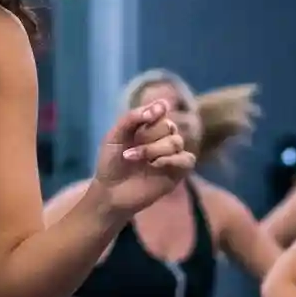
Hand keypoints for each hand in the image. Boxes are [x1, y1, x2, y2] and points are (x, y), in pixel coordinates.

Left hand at [93, 100, 196, 215]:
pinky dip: (171, 160)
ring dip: (153, 149)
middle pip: (169, 126)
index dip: (154, 112)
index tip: (146, 117)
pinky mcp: (177, 173)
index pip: (160, 110)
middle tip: (129, 149)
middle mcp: (162, 139)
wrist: (109, 192)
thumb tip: (162, 105)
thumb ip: (133, 117)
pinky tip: (155, 165)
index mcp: (149, 127)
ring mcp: (171, 156)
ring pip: (176, 142)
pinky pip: (187, 159)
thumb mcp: (114, 136)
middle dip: (148, 135)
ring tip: (133, 158)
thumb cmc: (110, 163)